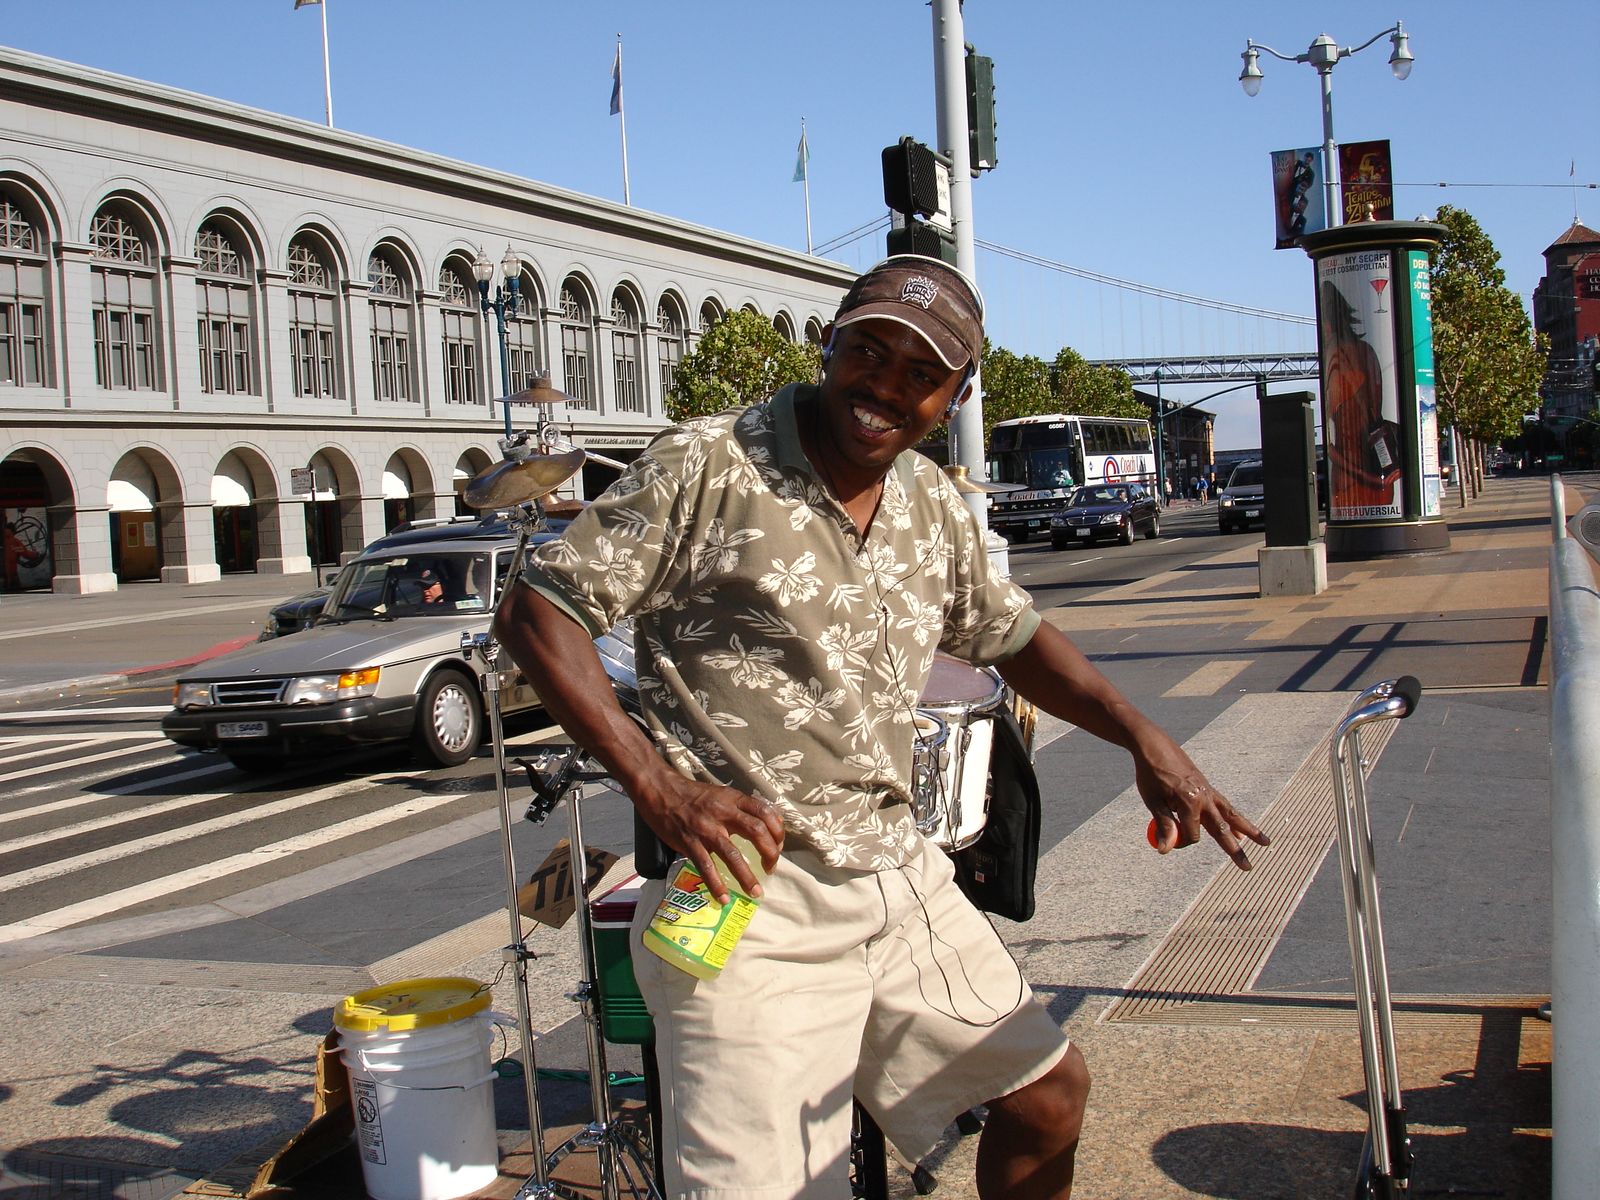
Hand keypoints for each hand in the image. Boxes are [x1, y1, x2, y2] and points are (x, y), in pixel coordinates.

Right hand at [635, 774, 784, 903]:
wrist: (661, 790)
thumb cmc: (693, 795)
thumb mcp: (722, 794)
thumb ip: (741, 808)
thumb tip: (764, 824)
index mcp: (733, 799)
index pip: (765, 812)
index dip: (778, 831)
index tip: (779, 846)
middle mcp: (723, 813)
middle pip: (756, 832)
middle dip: (770, 853)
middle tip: (771, 869)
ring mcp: (706, 828)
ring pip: (732, 855)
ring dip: (747, 877)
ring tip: (755, 892)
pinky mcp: (689, 842)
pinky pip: (706, 866)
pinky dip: (715, 884)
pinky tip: (722, 898)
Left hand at [1135, 742, 1268, 870]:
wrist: (1155, 747)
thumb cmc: (1151, 774)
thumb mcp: (1153, 801)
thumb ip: (1164, 825)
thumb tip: (1165, 850)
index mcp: (1189, 802)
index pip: (1191, 835)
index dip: (1179, 841)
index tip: (1166, 837)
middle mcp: (1204, 798)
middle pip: (1222, 830)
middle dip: (1234, 851)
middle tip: (1247, 868)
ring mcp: (1209, 793)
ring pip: (1232, 816)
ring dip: (1249, 831)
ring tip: (1265, 843)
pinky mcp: (1208, 789)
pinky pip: (1225, 807)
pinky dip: (1235, 819)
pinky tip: (1241, 831)